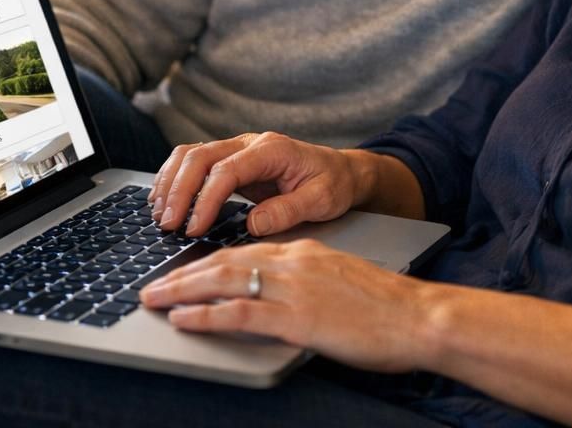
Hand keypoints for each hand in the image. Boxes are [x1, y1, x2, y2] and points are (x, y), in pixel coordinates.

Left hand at [139, 240, 434, 372]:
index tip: (184, 273)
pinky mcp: (297, 318)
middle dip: (184, 274)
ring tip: (154, 300)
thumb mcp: (342, 281)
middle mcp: (294, 262)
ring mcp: (293, 288)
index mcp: (305, 251)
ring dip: (182, 291)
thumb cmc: (389, 307)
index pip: (244, 251)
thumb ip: (311, 280)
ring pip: (224, 281)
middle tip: (153, 286)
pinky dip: (206, 316)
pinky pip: (241, 313)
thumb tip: (286, 294)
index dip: (209, 262)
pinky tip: (184, 320)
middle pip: (225, 261)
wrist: (419, 317)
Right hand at [149, 133, 359, 236]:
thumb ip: (289, 210)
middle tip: (167, 224)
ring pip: (190, 155)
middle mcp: (248, 144)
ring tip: (159, 214)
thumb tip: (253, 224)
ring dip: (169, 182)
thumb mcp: (322, 200)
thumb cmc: (332, 184)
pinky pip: (192, 162)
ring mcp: (236, 150)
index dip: (206, 199)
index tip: (194, 228)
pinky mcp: (228, 161)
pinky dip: (173, 179)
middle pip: (199, 156)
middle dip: (178, 191)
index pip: (226, 171)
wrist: (340, 171)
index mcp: (271, 150)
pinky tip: (164, 201)